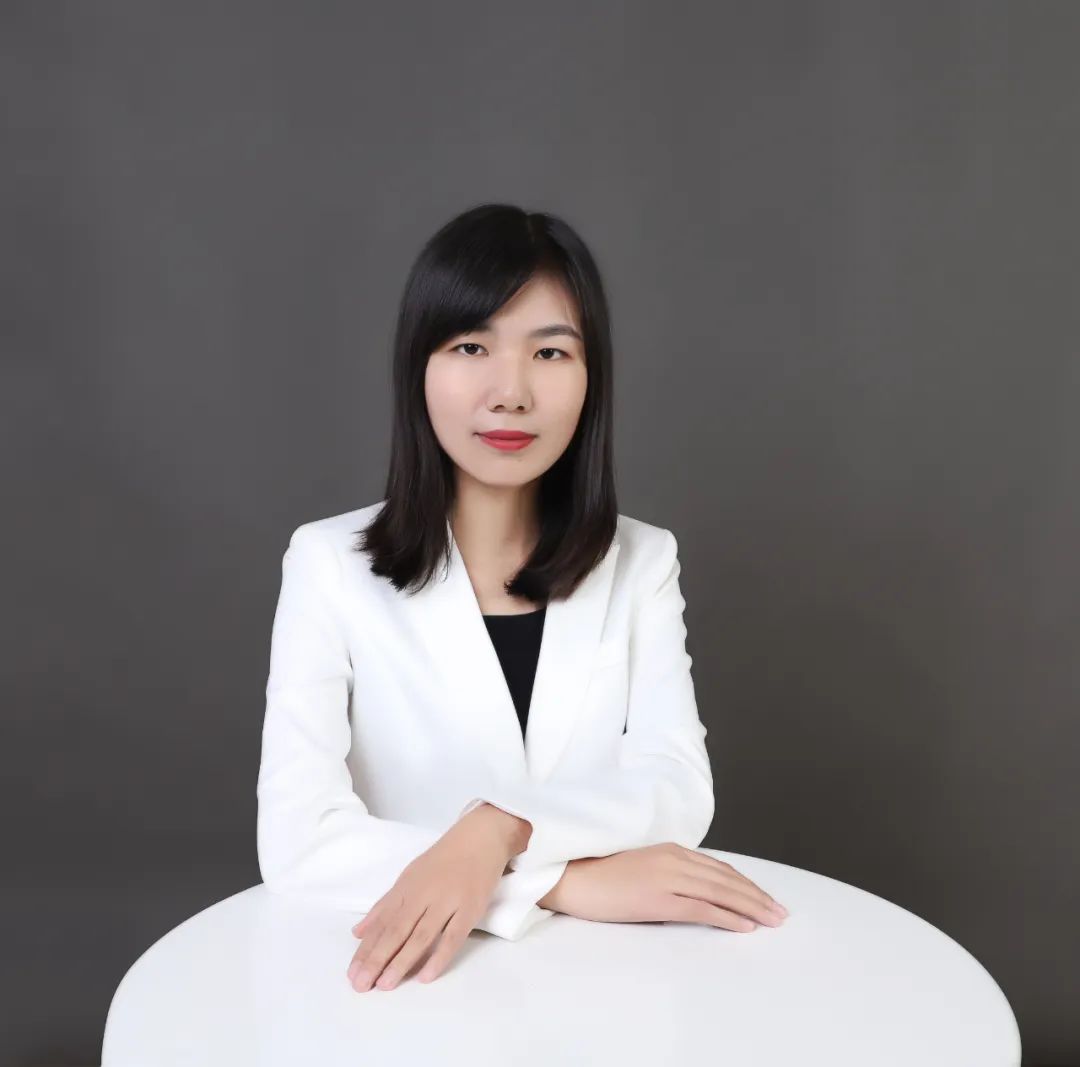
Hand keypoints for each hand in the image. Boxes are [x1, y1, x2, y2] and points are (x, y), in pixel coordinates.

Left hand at [346, 804, 528, 991]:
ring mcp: (447, 901)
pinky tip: (425, 976)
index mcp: (406, 888)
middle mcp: (423, 894)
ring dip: (401, 961)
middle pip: (396, 930)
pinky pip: (453, 937)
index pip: (382, 923)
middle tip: (361, 985)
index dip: (366, 949)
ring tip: (385, 984)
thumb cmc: (443, 860)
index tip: (352, 974)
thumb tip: (357, 932)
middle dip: (377, 958)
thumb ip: (385, 905)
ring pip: (421, 936)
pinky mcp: (470, 909)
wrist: (480, 838)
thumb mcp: (409, 877)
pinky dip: (439, 957)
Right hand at [545, 844, 788, 931]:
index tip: (765, 898)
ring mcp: (667, 877)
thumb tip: (692, 895)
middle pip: (726, 879)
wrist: (571, 875)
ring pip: (720, 892)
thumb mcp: (641, 869)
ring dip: (751, 907)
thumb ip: (668, 875)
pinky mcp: (658, 898)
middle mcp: (674, 859)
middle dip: (757, 896)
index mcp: (670, 850)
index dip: (745, 884)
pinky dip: (727, 916)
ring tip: (772, 920)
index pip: (719, 868)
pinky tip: (744, 927)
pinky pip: (701, 908)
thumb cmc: (601, 876)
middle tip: (780, 913)